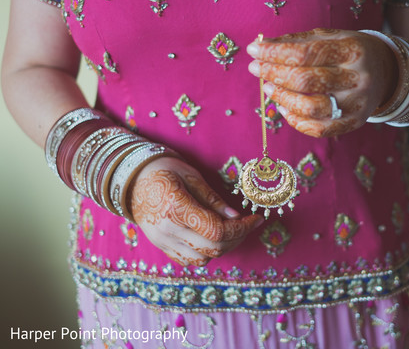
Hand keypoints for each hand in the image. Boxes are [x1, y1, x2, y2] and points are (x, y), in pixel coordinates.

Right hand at [129, 157, 262, 266]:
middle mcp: (168, 230)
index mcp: (176, 208)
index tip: (255, 219)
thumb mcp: (191, 176)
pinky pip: (189, 260)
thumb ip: (213, 199)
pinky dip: (206, 253)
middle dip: (237, 238)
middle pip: (213, 248)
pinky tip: (213, 237)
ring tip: (231, 230)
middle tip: (248, 224)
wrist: (131, 179)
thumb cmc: (164, 170)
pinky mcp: (161, 246)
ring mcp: (162, 241)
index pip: (217, 230)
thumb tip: (236, 216)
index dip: (242, 228)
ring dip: (223, 248)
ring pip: (202, 259)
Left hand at [247, 28, 398, 137]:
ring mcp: (357, 104)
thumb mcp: (329, 37)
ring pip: (310, 108)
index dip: (275, 53)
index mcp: (353, 50)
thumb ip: (297, 41)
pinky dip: (296, 121)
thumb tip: (262, 46)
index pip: (305, 53)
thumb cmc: (348, 52)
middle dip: (274, 74)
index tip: (254, 49)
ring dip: (282, 98)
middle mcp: (358, 78)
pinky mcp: (354, 123)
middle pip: (305, 81)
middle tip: (256, 69)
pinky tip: (284, 108)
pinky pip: (319, 129)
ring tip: (268, 88)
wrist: (385, 72)